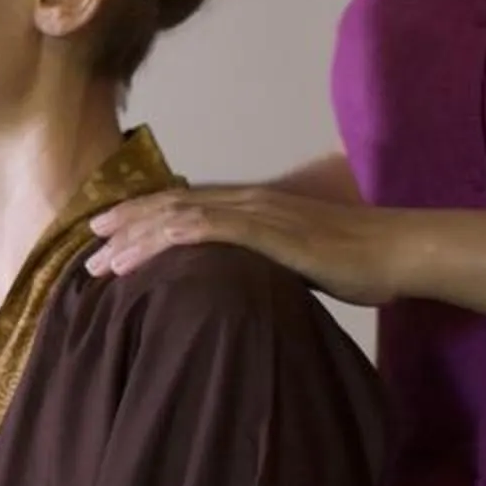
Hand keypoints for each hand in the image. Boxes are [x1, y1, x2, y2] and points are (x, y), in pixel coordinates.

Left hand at [85, 183, 413, 309]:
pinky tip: (148, 253)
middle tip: (88, 249)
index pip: (185, 206)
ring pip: (182, 216)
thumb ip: (262, 263)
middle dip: (127, 227)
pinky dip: (173, 238)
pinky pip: (212, 229)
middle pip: (172, 207)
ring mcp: (258, 213)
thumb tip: (233, 283)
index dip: (142, 217)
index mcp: (252, 206)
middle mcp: (248, 201)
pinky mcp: (271, 232)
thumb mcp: (297, 262)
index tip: (107, 235)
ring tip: (104, 261)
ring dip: (138, 238)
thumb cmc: (355, 260)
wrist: (396, 250)